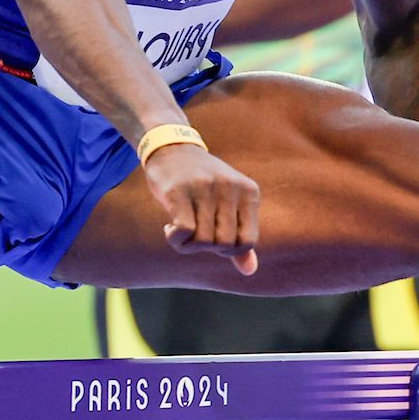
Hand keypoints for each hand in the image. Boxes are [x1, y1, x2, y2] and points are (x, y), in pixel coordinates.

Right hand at [144, 143, 259, 275]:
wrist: (172, 148)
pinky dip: (175, 240)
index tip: (214, 239)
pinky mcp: (178, 191)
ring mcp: (204, 188)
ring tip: (179, 231)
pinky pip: (183, 232)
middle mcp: (230, 187)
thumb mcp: (229, 205)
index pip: (247, 242)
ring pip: (203, 241)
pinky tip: (168, 228)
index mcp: (248, 191)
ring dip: (188, 245)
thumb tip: (249, 271)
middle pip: (224, 244)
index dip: (229, 250)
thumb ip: (239, 237)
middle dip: (207, 248)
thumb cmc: (204, 184)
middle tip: (195, 234)